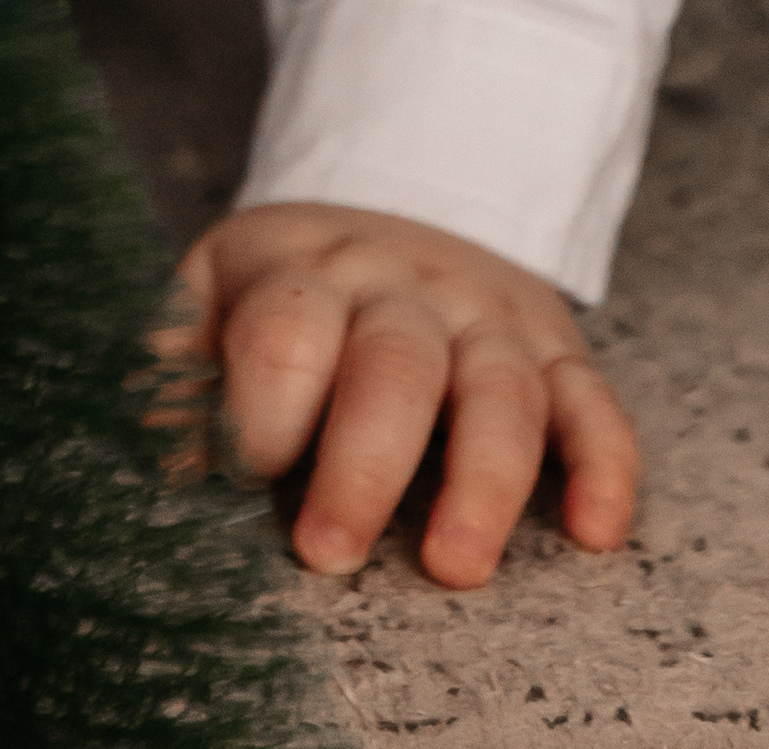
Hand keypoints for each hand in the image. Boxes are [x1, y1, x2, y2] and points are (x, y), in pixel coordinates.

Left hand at [169, 200, 636, 589]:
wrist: (390, 201)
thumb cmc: (286, 287)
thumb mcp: (213, 297)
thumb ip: (180, 374)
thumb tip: (165, 469)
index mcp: (305, 269)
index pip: (288, 326)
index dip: (265, 403)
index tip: (246, 475)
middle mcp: (403, 284)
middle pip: (395, 363)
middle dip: (364, 462)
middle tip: (329, 550)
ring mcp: (486, 313)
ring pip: (501, 387)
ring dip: (483, 480)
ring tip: (455, 566)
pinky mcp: (554, 347)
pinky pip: (593, 402)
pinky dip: (603, 465)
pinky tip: (593, 530)